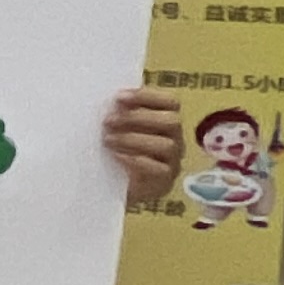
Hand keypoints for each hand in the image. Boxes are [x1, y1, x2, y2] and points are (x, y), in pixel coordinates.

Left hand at [106, 87, 183, 208]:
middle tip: (108, 121)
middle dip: (137, 118)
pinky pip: (160, 169)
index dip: (147, 96)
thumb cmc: (116, 152)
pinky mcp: (165, 182)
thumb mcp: (116, 130)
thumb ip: (119, 114)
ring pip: (166, 145)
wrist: (113, 188)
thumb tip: (110, 101)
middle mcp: (175, 139)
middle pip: (171, 122)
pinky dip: (136, 160)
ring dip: (134, 139)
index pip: (170, 102)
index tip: (119, 97)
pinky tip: (116, 156)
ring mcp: (173, 162)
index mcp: (166, 121)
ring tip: (108, 140)